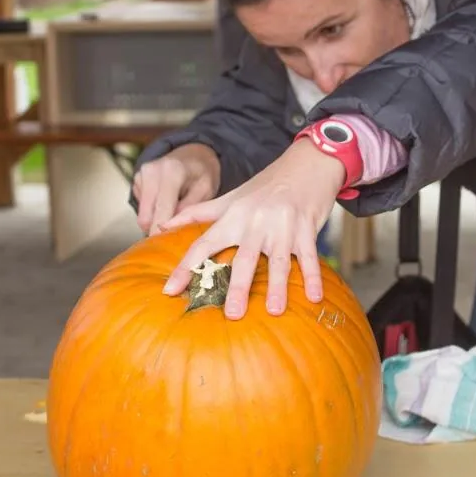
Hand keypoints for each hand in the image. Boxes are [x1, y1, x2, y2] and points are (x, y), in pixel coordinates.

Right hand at [133, 144, 220, 235]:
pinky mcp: (136, 180)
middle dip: (158, 231)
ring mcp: (141, 175)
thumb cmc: (201, 173)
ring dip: (155, 222)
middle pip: (146, 216)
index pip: (162, 209)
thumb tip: (172, 228)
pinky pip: (141, 208)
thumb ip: (189, 209)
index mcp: (172, 172)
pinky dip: (152, 213)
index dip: (162, 232)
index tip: (165, 250)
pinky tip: (166, 206)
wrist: (192, 155)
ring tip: (173, 219)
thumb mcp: (205, 190)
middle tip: (172, 241)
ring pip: (142, 215)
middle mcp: (151, 171)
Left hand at [160, 139, 344, 318]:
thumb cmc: (265, 186)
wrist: (307, 162)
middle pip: (245, 258)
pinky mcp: (307, 228)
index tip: (170, 290)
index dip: (186, 266)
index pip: (204, 243)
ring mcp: (283, 226)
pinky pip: (310, 257)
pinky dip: (313, 277)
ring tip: (273, 311)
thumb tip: (160, 226)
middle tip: (232, 314)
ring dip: (277, 286)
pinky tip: (315, 297)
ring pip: (279, 261)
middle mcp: (256, 221)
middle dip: (239, 287)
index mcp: (233, 216)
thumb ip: (197, 213)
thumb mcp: (230, 197)